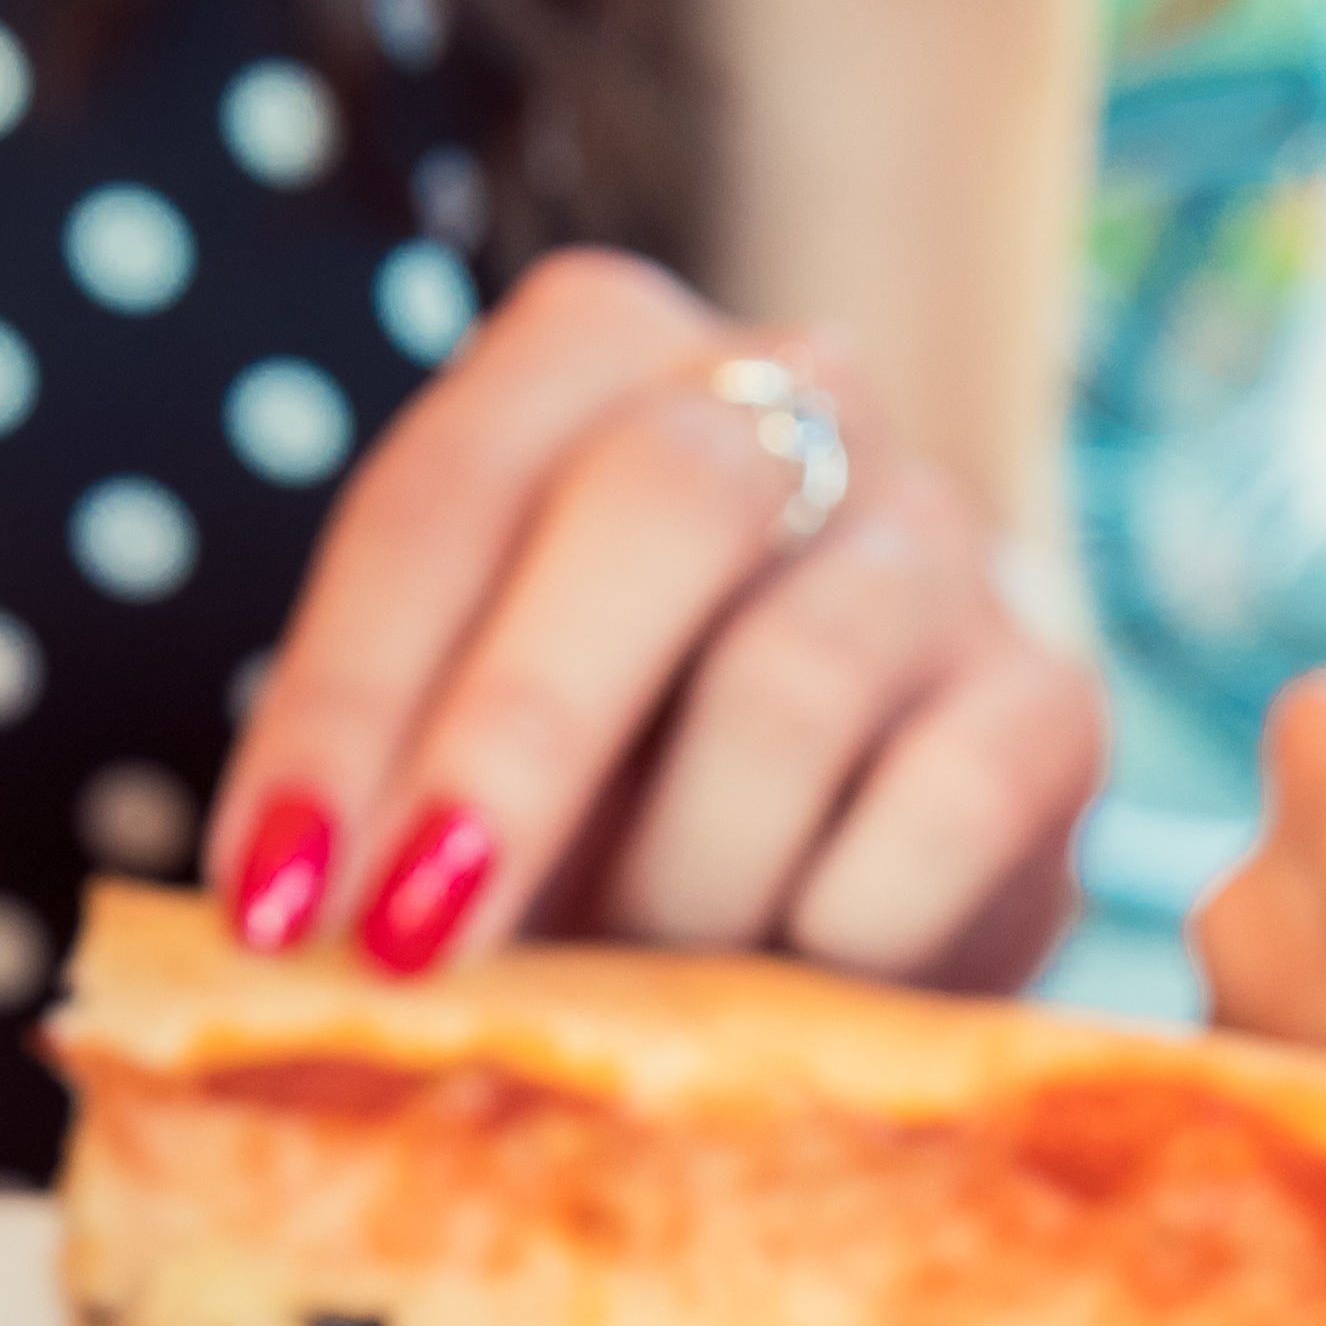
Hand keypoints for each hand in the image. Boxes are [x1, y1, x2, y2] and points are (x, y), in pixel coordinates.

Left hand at [205, 251, 1097, 984]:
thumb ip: (381, 783)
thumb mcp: (469, 745)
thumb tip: (277, 916)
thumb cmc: (616, 782)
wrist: (865, 855)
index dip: (344, 706)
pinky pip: (941, 808)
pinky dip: (836, 926)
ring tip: (648, 965)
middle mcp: (793, 390)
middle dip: (515, 746)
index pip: (449, 493)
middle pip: (659, 505)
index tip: (273, 901)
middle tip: (415, 945)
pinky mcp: (1052, 697)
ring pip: (796, 676)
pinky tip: (798, 971)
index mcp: (600, 355)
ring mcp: (940, 537)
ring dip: (684, 871)